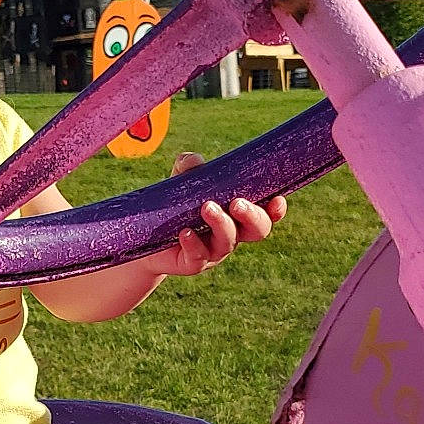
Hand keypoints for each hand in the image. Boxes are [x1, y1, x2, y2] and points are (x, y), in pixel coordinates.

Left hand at [144, 152, 286, 278]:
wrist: (146, 237)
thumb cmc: (174, 206)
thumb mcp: (182, 183)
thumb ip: (189, 169)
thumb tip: (194, 160)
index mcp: (238, 214)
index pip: (266, 213)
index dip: (276, 210)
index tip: (277, 199)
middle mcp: (232, 233)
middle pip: (258, 230)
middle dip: (252, 215)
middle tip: (238, 203)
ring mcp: (214, 251)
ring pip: (228, 242)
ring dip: (221, 223)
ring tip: (207, 207)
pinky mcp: (193, 263)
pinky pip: (198, 256)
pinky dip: (193, 243)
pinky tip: (185, 232)